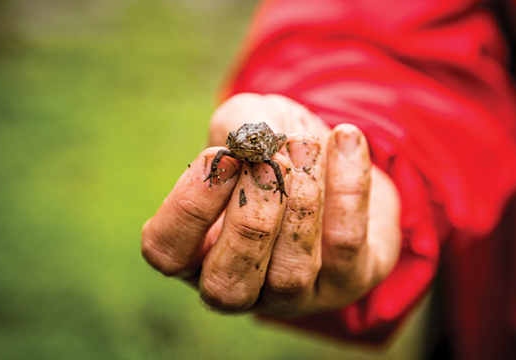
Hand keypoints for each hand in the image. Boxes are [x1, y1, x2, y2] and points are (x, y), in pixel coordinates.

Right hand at [141, 93, 400, 318]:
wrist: (335, 161)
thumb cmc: (275, 151)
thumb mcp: (248, 127)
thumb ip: (240, 128)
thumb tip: (251, 147)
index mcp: (198, 253)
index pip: (167, 253)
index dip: (188, 206)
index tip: (220, 156)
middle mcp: (243, 286)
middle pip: (226, 285)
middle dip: (248, 217)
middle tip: (268, 163)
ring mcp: (296, 294)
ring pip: (290, 273)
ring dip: (299, 202)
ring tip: (304, 148)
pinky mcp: (348, 280)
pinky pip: (347, 245)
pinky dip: (348, 188)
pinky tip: (346, 138)